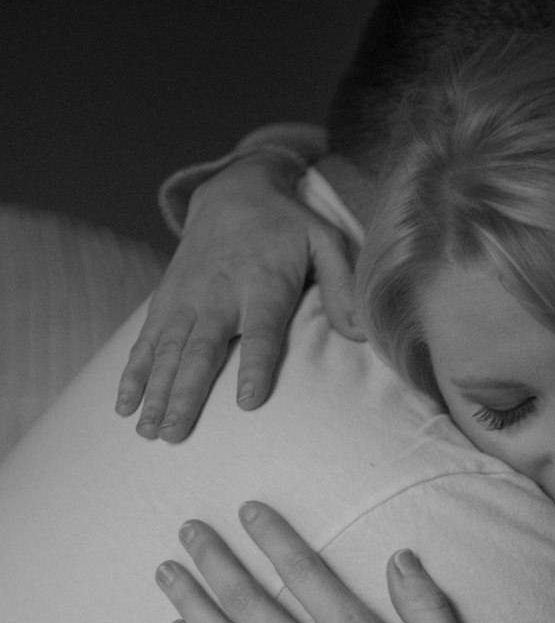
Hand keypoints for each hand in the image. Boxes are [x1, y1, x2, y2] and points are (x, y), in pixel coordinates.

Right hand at [117, 155, 362, 442]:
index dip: (255, 365)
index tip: (248, 401)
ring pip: (167, 350)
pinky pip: (145, 340)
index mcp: (263, 284)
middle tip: (174, 433)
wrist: (234, 189)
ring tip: (148, 430)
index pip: (261, 332)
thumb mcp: (326, 241)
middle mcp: (219, 294)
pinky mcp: (166, 300)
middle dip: (185, 393)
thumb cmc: (288, 226)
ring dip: (155, 392)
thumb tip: (361, 335)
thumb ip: (343, 285)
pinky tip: (124, 406)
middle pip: (201, 350)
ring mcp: (187, 298)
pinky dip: (133, 373)